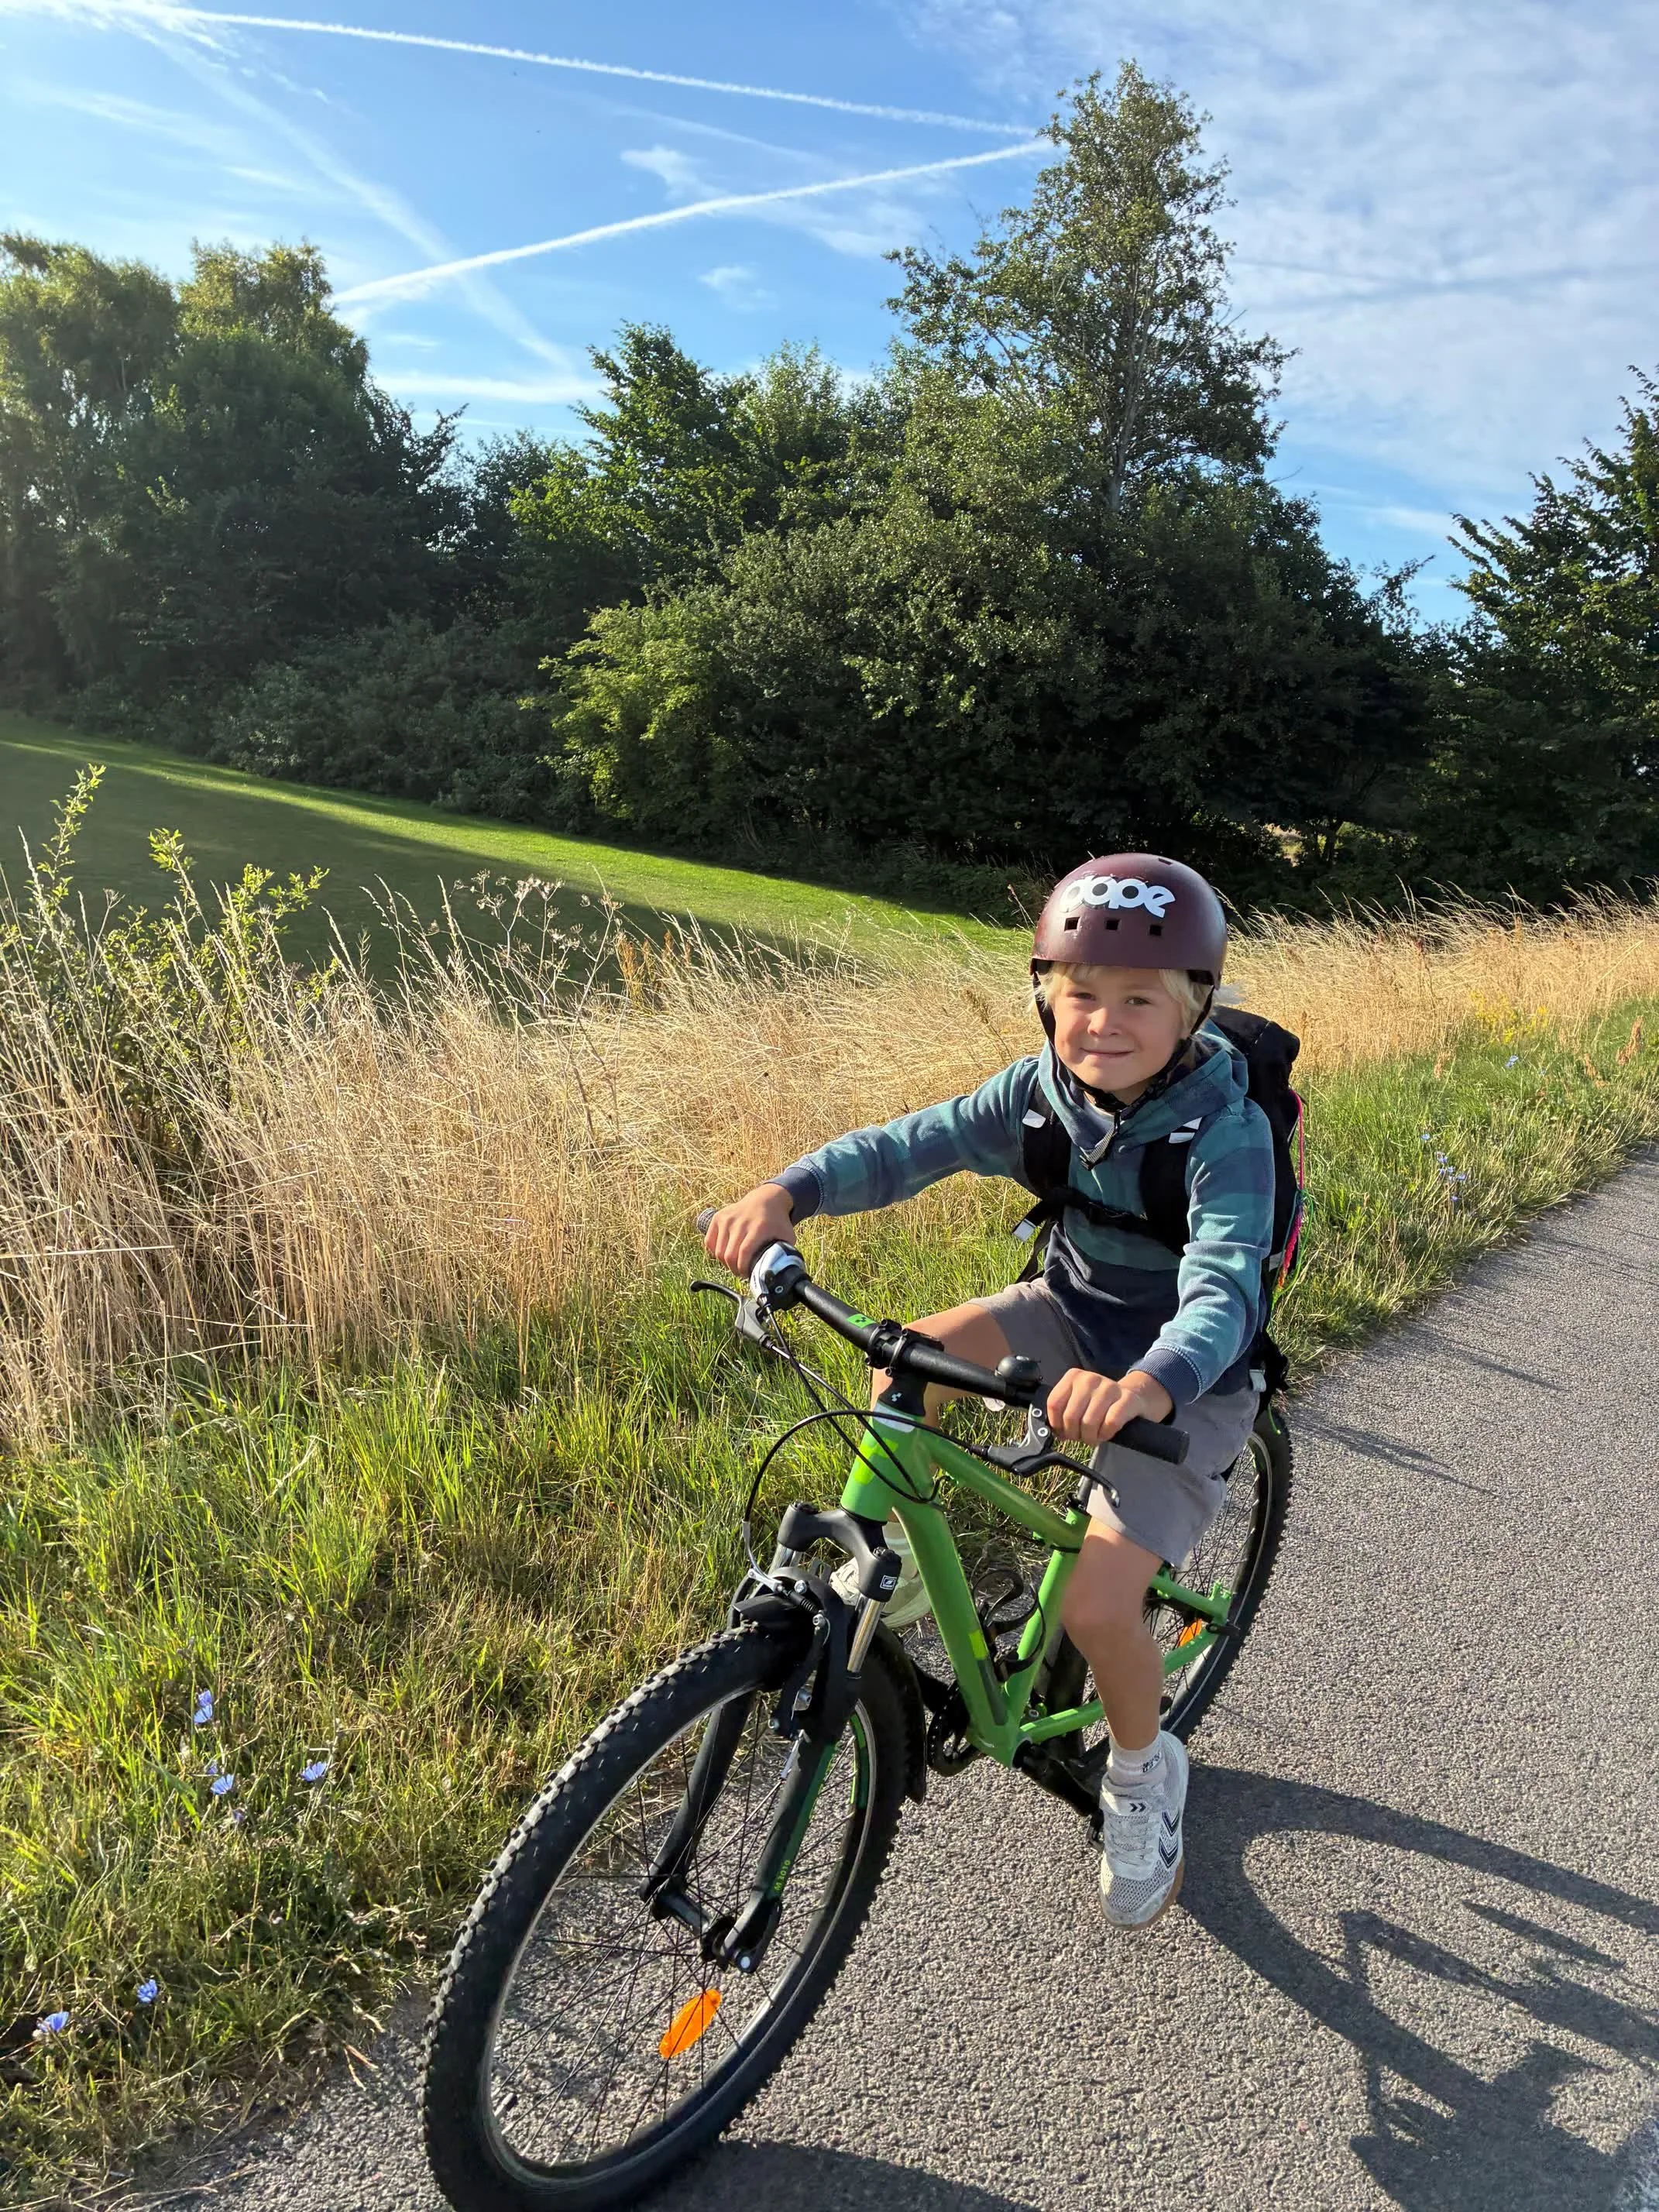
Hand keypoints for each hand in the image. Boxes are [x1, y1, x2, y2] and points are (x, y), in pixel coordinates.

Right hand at [703, 1183, 796, 1277]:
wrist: (766, 1199)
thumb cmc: (777, 1222)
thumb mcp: (787, 1236)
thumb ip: (785, 1253)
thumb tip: (783, 1272)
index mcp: (758, 1228)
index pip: (744, 1253)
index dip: (743, 1268)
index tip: (747, 1274)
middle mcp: (740, 1222)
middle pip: (729, 1255)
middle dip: (734, 1269)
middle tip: (741, 1272)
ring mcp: (727, 1219)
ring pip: (718, 1251)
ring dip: (725, 1263)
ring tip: (734, 1264)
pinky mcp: (718, 1217)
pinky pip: (709, 1242)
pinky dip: (714, 1252)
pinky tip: (724, 1253)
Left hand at [1045, 1367, 1173, 1448]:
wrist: (1135, 1396)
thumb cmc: (1100, 1403)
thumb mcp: (1078, 1401)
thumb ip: (1063, 1411)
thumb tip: (1051, 1431)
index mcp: (1073, 1377)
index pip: (1054, 1404)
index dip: (1057, 1425)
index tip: (1063, 1433)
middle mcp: (1090, 1379)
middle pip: (1070, 1416)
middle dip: (1075, 1434)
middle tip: (1081, 1437)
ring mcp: (1109, 1387)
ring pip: (1089, 1422)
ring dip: (1090, 1437)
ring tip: (1094, 1437)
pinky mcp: (1127, 1399)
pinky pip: (1110, 1423)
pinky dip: (1106, 1434)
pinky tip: (1107, 1433)